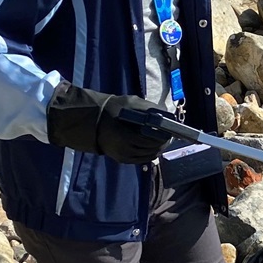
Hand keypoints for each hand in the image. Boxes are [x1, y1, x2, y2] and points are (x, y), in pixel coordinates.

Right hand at [47, 83, 171, 164]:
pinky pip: (142, 159)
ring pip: (149, 156)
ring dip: (158, 148)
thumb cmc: (114, 108)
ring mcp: (123, 155)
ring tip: (163, 141)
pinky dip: (150, 154)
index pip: (154, 139)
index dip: (165, 135)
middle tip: (169, 136)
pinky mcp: (122, 159)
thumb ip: (150, 108)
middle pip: (153, 148)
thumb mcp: (132, 102)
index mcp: (127, 134)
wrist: (92, 120)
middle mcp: (125, 148)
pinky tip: (153, 147)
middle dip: (163, 142)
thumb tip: (168, 113)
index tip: (171, 130)